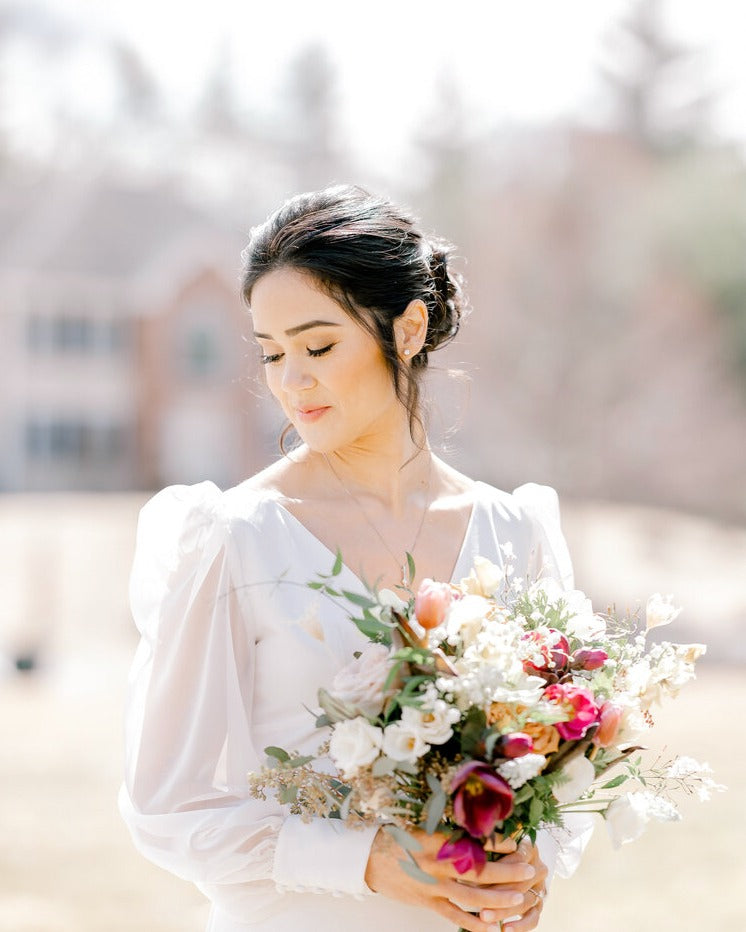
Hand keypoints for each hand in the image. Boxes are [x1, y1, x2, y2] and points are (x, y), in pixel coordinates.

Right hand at [364, 828, 546, 931]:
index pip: (475, 843)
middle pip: (479, 872)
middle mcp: (437, 865)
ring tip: (519, 897)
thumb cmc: (396, 836)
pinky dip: (474, 923)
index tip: (516, 841)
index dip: (498, 844)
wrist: (368, 858)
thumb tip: (475, 820)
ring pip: (472, 897)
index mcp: (437, 840)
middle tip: (529, 868)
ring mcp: (433, 886)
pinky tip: (492, 926)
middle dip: (508, 871)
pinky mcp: (428, 902)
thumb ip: (446, 826)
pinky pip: (455, 916)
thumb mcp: (420, 823)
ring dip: (498, 899)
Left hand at [477, 838, 547, 931]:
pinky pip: (533, 918)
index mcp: (529, 848)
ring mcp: (539, 888)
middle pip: (519, 882)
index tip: (479, 874)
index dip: (500, 867)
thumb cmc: (493, 850)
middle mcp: (537, 868)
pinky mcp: (538, 905)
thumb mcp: (491, 846)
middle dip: (497, 892)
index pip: (518, 858)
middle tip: (477, 898)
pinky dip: (520, 926)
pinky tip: (505, 929)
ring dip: (503, 910)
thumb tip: (468, 859)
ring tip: (484, 915)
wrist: (509, 862)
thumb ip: (486, 849)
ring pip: (524, 902)